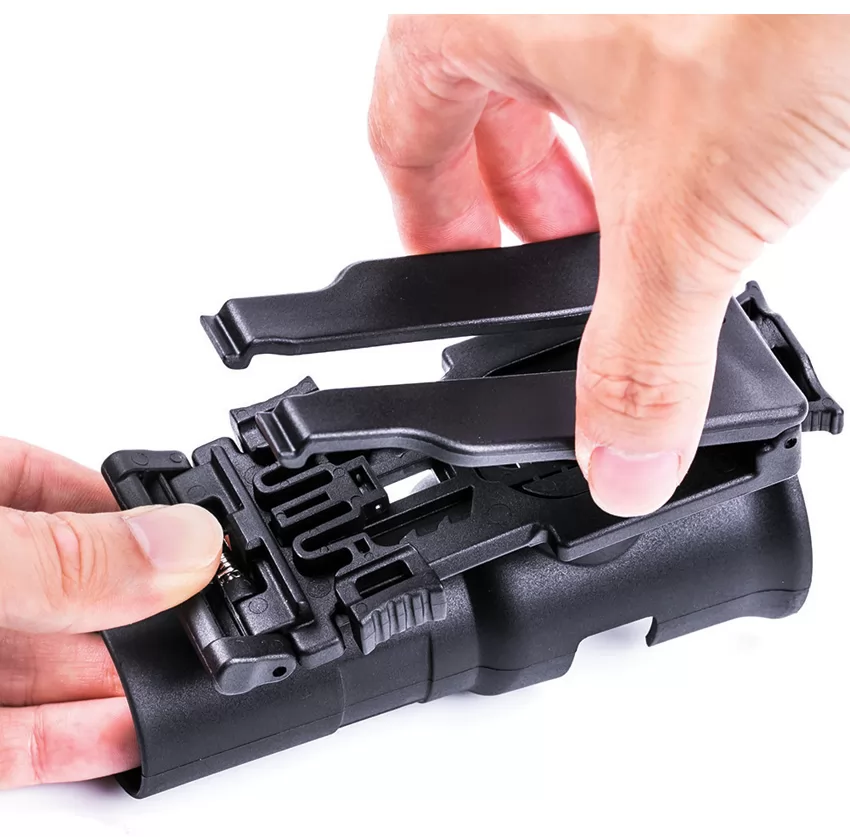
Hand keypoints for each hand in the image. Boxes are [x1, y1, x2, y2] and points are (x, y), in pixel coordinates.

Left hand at [0, 438, 220, 788]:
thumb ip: (64, 555)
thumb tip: (184, 546)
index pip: (56, 487)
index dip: (136, 509)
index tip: (203, 537)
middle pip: (69, 585)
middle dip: (145, 606)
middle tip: (215, 624)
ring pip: (49, 666)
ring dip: (123, 681)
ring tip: (196, 686)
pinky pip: (12, 737)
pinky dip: (73, 740)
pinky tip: (132, 733)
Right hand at [369, 14, 849, 514]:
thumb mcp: (690, 213)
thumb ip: (643, 357)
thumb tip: (617, 464)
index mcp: (470, 8)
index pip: (401, 136)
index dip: (427, 225)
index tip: (459, 280)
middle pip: (478, 101)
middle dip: (520, 198)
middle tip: (562, 267)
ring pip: (560, 62)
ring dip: (589, 148)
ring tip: (638, 214)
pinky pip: (635, 36)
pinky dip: (656, 101)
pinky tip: (709, 143)